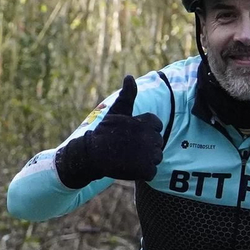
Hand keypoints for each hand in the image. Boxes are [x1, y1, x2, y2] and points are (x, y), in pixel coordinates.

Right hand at [54, 75, 164, 189]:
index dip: (145, 133)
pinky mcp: (146, 169)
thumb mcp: (117, 111)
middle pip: (157, 144)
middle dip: (145, 148)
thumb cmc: (104, 132)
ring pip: (156, 159)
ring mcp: (149, 153)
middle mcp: (151, 136)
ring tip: (128, 158)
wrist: (91, 154)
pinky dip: (142, 174)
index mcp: (147, 121)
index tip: (130, 137)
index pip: (157, 128)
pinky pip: (151, 173)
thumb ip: (127, 95)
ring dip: (145, 161)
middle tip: (127, 149)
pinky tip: (129, 168)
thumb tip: (129, 76)